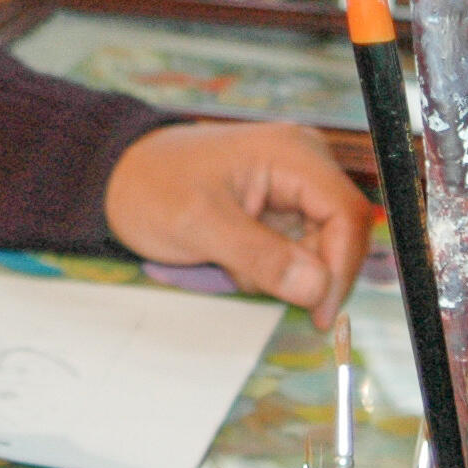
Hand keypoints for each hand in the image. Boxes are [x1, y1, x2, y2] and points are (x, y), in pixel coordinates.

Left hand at [104, 121, 377, 327]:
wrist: (121, 178)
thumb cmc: (153, 188)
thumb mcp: (200, 224)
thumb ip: (261, 255)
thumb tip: (318, 288)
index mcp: (292, 154)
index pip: (346, 214)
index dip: (341, 267)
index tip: (319, 314)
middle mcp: (303, 164)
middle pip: (338, 235)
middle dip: (302, 271)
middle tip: (248, 279)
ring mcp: (293, 187)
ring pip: (318, 250)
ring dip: (280, 271)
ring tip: (230, 261)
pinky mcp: (281, 208)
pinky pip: (296, 252)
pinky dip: (269, 267)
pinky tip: (233, 258)